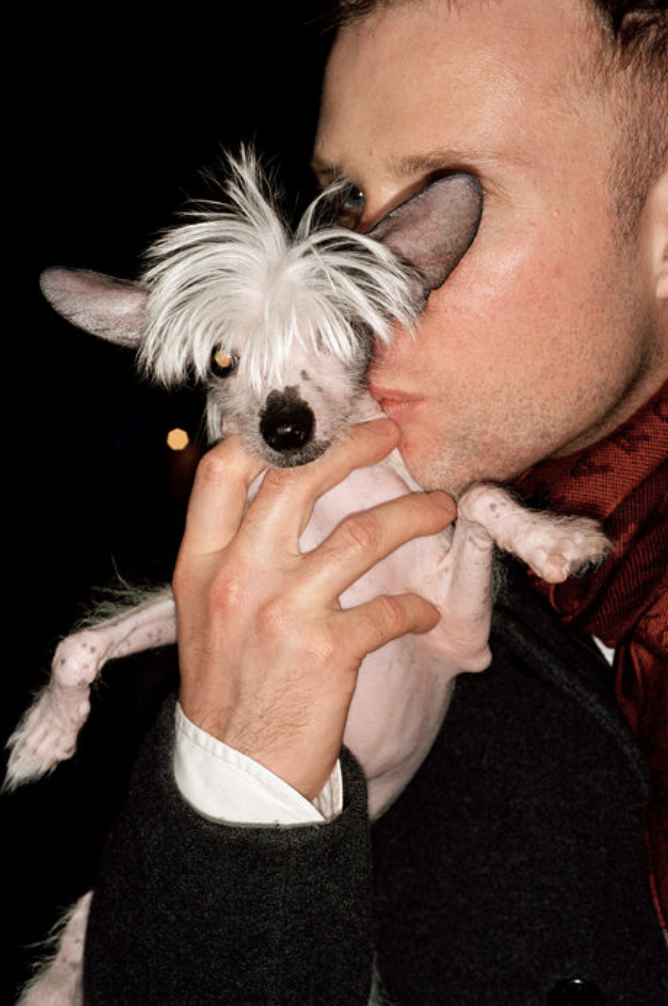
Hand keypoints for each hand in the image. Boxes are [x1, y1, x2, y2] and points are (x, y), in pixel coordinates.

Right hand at [173, 418, 455, 799]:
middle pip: (300, 479)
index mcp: (202, 560)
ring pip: (363, 535)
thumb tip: (270, 488)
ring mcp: (282, 612)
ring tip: (441, 508)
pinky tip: (425, 611)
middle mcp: (238, 576)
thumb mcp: (204, 608)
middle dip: (355, 445)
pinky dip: (416, 608)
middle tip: (393, 434)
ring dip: (415, 515)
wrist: (235, 770)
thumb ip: (229, 549)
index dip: (270, 431)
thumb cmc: (225, 682)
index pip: (223, 469)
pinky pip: (389, 611)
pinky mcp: (326, 653)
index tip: (313, 416)